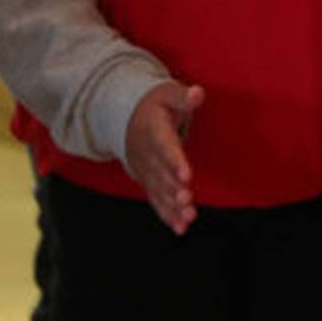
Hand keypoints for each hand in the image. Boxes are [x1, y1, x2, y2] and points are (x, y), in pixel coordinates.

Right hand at [124, 80, 203, 234]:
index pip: (165, 148)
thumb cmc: (154, 104)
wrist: (123, 117)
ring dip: (172, 207)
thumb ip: (184, 97)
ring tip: (188, 219)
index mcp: (153, 131)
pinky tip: (180, 228)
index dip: (175, 162)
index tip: (186, 177)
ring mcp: (145, 171)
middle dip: (174, 190)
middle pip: (161, 175)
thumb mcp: (168, 93)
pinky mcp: (147, 181)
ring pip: (158, 191)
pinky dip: (167, 214)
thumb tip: (198, 93)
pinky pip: (155, 199)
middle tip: (188, 202)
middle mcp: (146, 155)